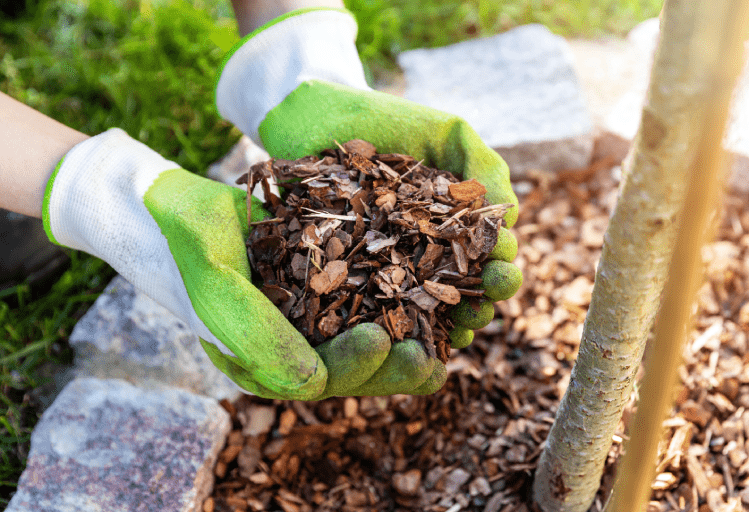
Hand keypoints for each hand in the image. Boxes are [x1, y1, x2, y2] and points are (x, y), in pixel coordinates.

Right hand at [43, 129, 442, 398]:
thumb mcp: (218, 285)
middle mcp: (292, 348)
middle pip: (354, 369)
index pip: (318, 379)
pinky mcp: (329, 288)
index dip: (355, 366)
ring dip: (408, 340)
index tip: (383, 339)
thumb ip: (257, 336)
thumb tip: (313, 385)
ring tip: (448, 334)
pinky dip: (403, 301)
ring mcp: (312, 320)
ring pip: (368, 340)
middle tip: (429, 353)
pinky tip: (437, 294)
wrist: (182, 206)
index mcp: (264, 363)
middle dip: (394, 366)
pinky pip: (370, 303)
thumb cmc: (192, 244)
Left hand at [216, 9, 522, 391]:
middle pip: (462, 290)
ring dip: (446, 325)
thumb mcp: (447, 133)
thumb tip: (510, 218)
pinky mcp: (344, 275)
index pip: (488, 256)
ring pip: (424, 308)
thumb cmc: (385, 120)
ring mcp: (386, 266)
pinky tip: (405, 338)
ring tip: (455, 331)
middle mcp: (425, 251)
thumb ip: (485, 166)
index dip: (500, 267)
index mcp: (454, 224)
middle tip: (482, 306)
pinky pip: (370, 310)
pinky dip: (391, 327)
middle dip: (480, 302)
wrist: (313, 114)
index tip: (500, 268)